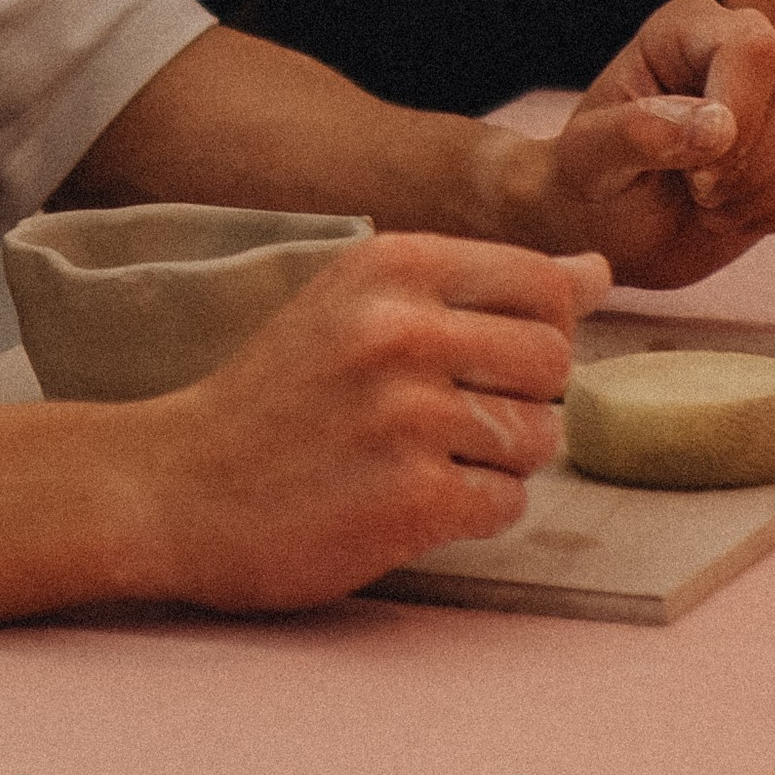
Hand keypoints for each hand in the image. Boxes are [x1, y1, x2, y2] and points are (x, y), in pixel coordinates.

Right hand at [133, 232, 604, 609]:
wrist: (175, 485)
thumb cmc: (279, 393)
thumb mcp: (360, 303)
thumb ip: (480, 284)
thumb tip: (599, 270)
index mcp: (392, 264)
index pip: (546, 284)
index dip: (538, 330)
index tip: (487, 357)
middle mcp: (402, 329)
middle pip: (556, 361)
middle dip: (522, 398)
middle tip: (452, 417)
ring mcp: (406, 415)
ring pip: (540, 437)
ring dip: (499, 460)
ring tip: (424, 458)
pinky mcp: (409, 499)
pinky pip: (508, 503)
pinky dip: (474, 511)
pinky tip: (413, 500)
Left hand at [494, 0, 774, 289]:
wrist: (608, 223)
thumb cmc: (588, 179)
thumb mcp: (587, 160)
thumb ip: (636, 134)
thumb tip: (715, 128)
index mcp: (686, 27)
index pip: (752, 47)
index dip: (740, 113)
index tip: (697, 176)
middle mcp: (744, 45)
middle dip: (753, 162)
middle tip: (696, 193)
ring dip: (767, 190)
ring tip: (707, 205)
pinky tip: (734, 215)